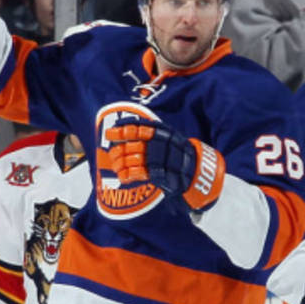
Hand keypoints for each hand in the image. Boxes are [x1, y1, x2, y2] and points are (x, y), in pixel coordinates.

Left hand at [106, 120, 225, 212]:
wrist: (195, 170)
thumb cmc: (176, 152)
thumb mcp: (165, 136)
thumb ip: (148, 131)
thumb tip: (121, 126)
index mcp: (163, 132)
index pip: (138, 128)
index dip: (122, 130)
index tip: (110, 133)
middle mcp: (162, 144)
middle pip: (133, 145)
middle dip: (119, 150)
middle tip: (112, 153)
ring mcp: (162, 159)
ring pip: (134, 159)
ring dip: (121, 163)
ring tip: (116, 166)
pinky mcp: (161, 174)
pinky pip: (140, 173)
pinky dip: (128, 175)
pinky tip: (123, 176)